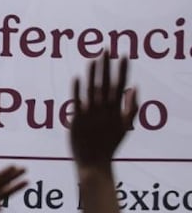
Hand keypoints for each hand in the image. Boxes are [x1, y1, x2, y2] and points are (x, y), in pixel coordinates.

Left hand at [70, 54, 137, 173]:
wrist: (93, 163)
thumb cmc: (109, 145)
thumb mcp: (125, 127)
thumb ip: (131, 107)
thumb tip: (135, 87)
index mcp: (115, 111)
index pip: (120, 85)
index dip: (121, 70)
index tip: (123, 55)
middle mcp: (104, 110)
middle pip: (106, 84)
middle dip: (107, 66)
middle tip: (106, 49)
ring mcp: (90, 114)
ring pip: (92, 90)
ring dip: (93, 74)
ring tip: (93, 58)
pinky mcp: (77, 120)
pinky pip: (77, 102)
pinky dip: (77, 90)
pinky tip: (77, 77)